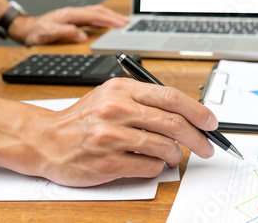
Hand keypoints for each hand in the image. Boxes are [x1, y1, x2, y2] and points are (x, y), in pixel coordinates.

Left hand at [8, 4, 129, 44]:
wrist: (25, 29)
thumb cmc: (35, 32)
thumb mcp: (48, 34)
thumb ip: (66, 33)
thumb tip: (83, 36)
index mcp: (70, 15)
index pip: (94, 15)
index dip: (109, 19)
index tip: (120, 24)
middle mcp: (74, 13)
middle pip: (99, 11)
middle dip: (114, 16)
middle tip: (127, 22)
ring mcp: (74, 15)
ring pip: (97, 12)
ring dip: (110, 16)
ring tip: (122, 21)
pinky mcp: (74, 20)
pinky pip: (93, 17)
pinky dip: (103, 18)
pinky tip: (108, 23)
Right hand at [32, 78, 217, 186]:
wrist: (46, 140)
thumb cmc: (83, 119)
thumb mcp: (111, 95)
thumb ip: (144, 98)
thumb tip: (185, 111)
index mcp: (122, 90)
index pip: (171, 97)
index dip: (197, 110)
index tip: (211, 122)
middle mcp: (117, 110)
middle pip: (173, 123)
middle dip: (198, 138)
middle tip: (207, 146)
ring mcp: (111, 137)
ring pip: (164, 147)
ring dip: (176, 154)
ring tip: (174, 156)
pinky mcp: (107, 163)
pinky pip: (149, 167)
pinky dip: (158, 167)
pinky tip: (152, 163)